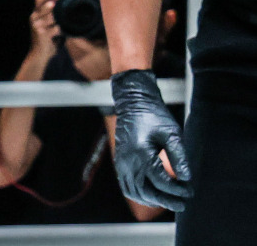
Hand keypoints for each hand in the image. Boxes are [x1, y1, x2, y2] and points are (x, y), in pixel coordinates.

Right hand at [28, 0, 61, 58]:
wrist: (39, 54)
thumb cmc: (46, 38)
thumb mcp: (47, 24)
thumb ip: (52, 15)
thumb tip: (65, 6)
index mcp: (35, 13)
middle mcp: (33, 17)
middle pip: (45, 5)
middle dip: (54, 5)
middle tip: (62, 6)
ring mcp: (37, 25)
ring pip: (52, 17)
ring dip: (59, 21)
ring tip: (59, 27)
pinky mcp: (41, 33)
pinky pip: (56, 28)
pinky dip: (60, 31)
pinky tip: (58, 35)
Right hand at [111, 70, 192, 210]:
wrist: (133, 104)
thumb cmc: (154, 116)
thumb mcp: (172, 133)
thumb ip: (179, 157)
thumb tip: (186, 179)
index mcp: (140, 153)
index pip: (160, 181)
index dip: (177, 190)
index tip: (190, 191)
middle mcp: (127, 161)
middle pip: (146, 191)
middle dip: (166, 201)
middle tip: (182, 205)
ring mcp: (121, 163)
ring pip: (134, 192)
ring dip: (152, 200)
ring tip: (169, 202)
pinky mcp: (119, 162)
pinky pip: (127, 186)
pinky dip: (140, 195)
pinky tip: (153, 196)